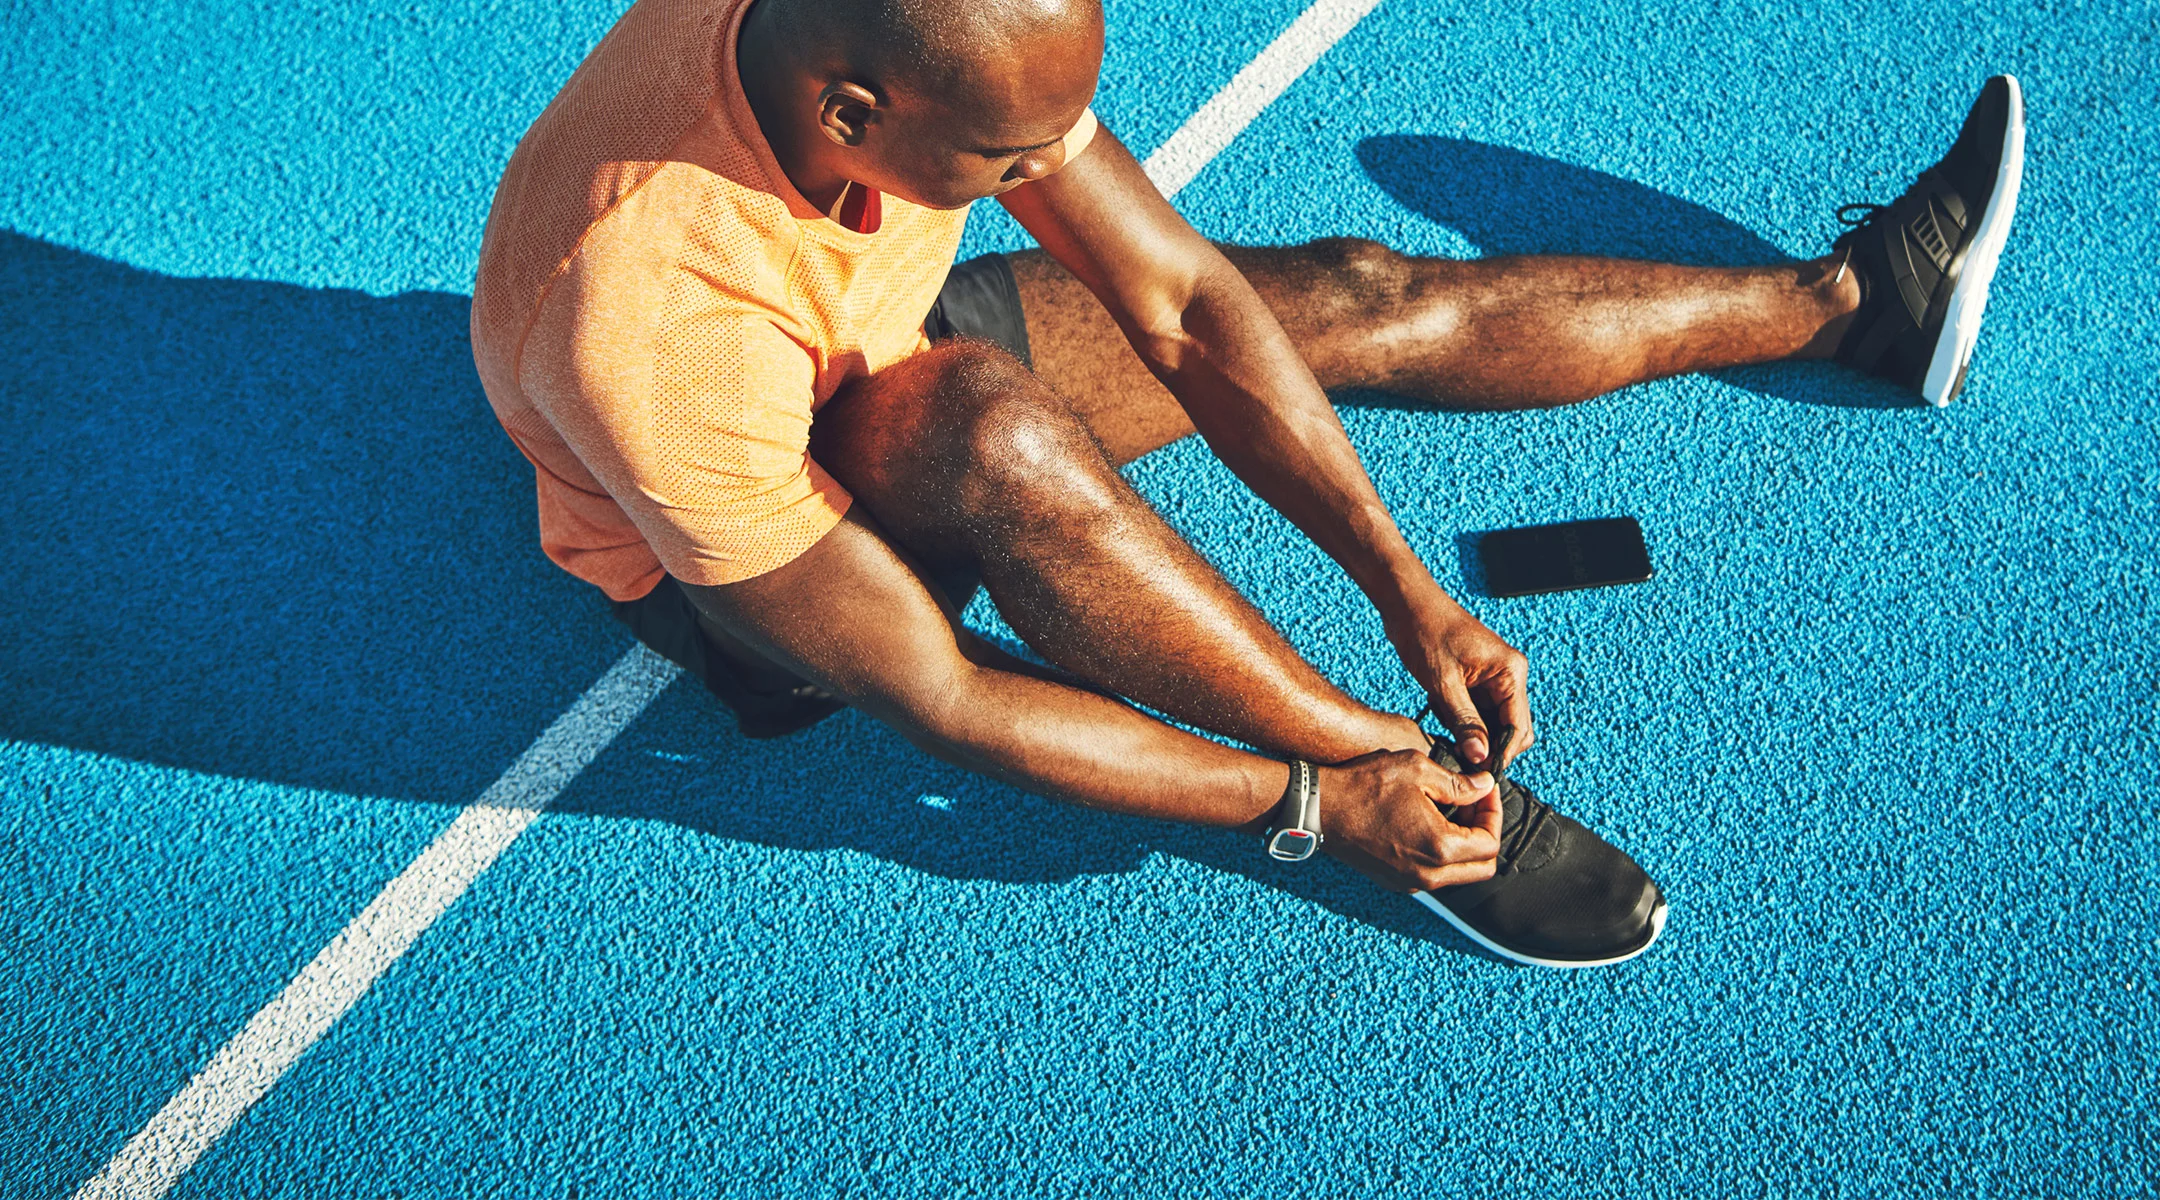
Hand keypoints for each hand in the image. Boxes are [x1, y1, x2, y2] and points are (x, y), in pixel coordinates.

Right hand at [1318, 750, 1501, 892]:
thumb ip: (1459, 784)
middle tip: (1473, 805)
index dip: (1494, 813)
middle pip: (1484, 867)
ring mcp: (1411, 882)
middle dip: (1486, 834)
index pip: (1491, 843)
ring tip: (1450, 811)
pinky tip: (1428, 823)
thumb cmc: (1364, 786)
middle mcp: (1428, 875)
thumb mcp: (1417, 770)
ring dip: (1465, 845)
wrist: (1319, 809)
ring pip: (1460, 873)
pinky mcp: (1397, 882)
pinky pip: (1436, 874)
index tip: (1484, 791)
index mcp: (1439, 848)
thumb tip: (1485, 787)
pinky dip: (1443, 853)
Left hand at [1384, 601, 1533, 770]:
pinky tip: (1441, 710)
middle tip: (1459, 755)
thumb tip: (1481, 756)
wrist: (1407, 603)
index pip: (1518, 727)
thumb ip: (1464, 721)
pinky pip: (1477, 711)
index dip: (1502, 754)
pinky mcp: (1477, 680)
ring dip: (1471, 732)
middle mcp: (1509, 675)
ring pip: (1492, 722)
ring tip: (1444, 723)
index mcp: (1510, 672)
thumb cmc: (1425, 631)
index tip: (1480, 772)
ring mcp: (1494, 678)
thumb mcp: (1442, 683)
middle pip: (1510, 728)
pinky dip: (1461, 719)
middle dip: (1487, 745)